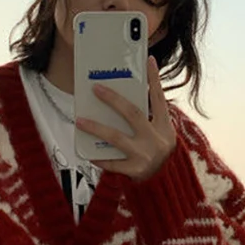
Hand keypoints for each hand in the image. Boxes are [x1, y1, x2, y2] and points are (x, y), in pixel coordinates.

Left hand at [76, 57, 176, 181]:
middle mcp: (156, 139)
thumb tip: (123, 95)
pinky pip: (112, 162)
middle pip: (133, 114)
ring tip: (80, 120)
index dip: (154, 79)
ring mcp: (145, 155)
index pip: (159, 98)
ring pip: (117, 137)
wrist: (162, 184)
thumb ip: (147, 116)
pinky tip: (87, 151)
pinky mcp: (135, 170)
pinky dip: (99, 157)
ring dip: (96, 127)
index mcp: (164, 127)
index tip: (148, 60)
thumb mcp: (159, 133)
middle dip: (113, 100)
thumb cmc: (154, 152)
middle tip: (96, 88)